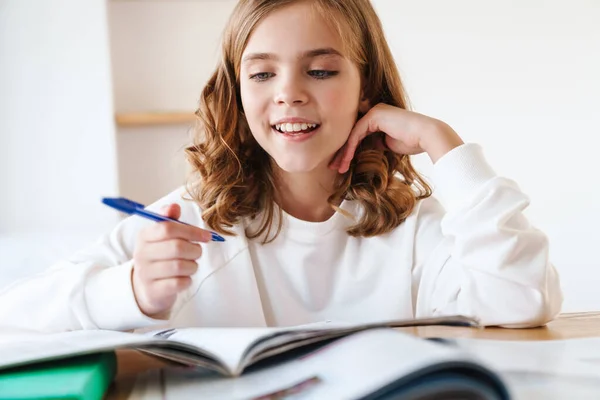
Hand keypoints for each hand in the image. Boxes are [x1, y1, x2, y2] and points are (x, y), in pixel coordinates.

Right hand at [132, 204, 212, 317]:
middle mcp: (142, 254)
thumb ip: (169, 219)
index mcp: (144, 236)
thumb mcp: (161, 236)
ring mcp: (146, 274)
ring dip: (193, 265)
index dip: (191, 230)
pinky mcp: (154, 291)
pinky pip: (179, 283)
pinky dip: (188, 279)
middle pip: (177, 247)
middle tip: (198, 251)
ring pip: (180, 266)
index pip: (168, 227)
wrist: (145, 286)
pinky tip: (185, 277)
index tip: (206, 236)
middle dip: (195, 249)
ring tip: (191, 264)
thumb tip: (174, 206)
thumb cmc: (160, 256)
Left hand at [329, 103, 463, 172]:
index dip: (347, 151)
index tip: (341, 166)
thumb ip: (374, 144)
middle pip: (351, 133)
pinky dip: (349, 148)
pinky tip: (346, 161)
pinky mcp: (374, 115)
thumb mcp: (387, 144)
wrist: (427, 136)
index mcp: (377, 116)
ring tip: (337, 168)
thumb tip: (361, 153)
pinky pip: (356, 134)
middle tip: (333, 167)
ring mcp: (374, 111)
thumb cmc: (412, 142)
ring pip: (351, 134)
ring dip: (343, 153)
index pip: (356, 135)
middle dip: (341, 152)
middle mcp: (374, 111)